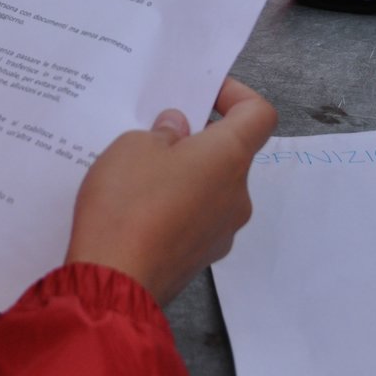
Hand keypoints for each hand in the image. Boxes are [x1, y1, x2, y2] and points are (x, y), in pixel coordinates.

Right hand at [66, 78, 276, 305]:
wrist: (115, 281)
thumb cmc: (129, 204)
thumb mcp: (133, 147)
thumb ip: (163, 132)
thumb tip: (178, 131)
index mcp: (230, 158)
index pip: (259, 115)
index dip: (236, 96)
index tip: (204, 94)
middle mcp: (237, 195)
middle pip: (231, 154)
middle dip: (198, 140)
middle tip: (156, 134)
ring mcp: (222, 231)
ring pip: (212, 189)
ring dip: (185, 176)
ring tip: (138, 174)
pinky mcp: (201, 258)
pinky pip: (196, 219)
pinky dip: (176, 207)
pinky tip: (137, 209)